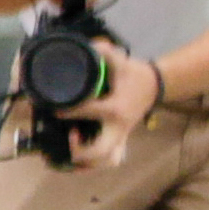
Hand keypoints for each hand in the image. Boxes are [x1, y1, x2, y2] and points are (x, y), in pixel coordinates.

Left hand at [63, 46, 160, 168]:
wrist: (155, 86)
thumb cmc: (134, 74)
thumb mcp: (120, 60)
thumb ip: (104, 52)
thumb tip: (88, 44)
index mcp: (115, 109)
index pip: (89, 112)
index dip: (69, 111)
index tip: (53, 109)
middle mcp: (118, 128)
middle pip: (101, 151)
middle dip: (81, 151)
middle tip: (68, 136)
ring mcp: (121, 137)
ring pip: (107, 161)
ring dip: (87, 163)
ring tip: (69, 153)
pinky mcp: (121, 140)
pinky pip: (110, 160)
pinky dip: (94, 165)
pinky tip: (77, 162)